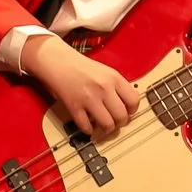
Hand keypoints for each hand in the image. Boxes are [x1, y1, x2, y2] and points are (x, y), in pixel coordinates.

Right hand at [23, 34, 141, 140]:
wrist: (57, 61)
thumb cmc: (80, 66)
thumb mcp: (105, 71)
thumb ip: (117, 87)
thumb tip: (127, 106)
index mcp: (114, 78)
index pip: (134, 100)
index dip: (132, 110)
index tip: (128, 113)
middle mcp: (104, 88)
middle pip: (122, 116)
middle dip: (120, 123)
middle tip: (115, 122)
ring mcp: (89, 98)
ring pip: (107, 124)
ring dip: (106, 129)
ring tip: (103, 127)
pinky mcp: (74, 107)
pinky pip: (86, 126)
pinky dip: (89, 130)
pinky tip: (88, 126)